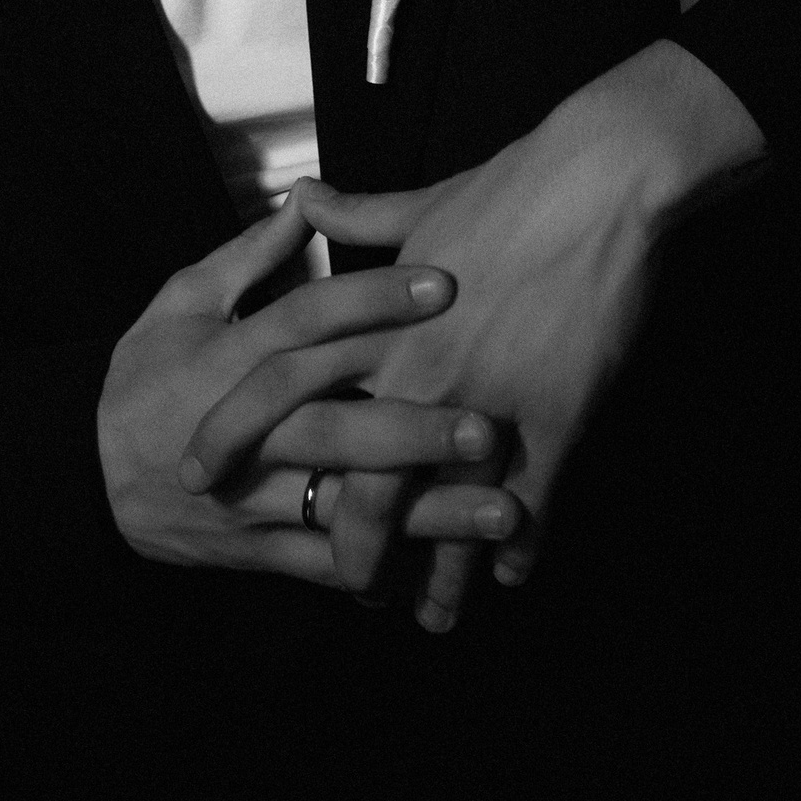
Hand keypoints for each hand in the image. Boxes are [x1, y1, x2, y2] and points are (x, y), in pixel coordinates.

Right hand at [97, 190, 524, 588]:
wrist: (81, 473)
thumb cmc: (144, 376)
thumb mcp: (181, 301)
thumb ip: (252, 257)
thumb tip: (311, 196)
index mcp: (225, 361)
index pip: (303, 326)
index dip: (370, 301)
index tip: (445, 280)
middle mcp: (243, 432)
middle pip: (333, 427)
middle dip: (413, 429)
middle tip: (490, 423)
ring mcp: (249, 497)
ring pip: (342, 506)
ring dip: (425, 513)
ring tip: (502, 512)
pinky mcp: (254, 549)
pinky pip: (321, 565)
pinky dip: (379, 569)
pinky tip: (443, 572)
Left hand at [186, 44, 764, 628]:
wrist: (600, 183)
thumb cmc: (513, 187)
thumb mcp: (421, 203)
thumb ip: (358, 218)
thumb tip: (305, 201)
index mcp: (373, 316)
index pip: (278, 385)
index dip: (235, 434)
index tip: (200, 475)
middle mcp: (416, 368)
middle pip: (360, 478)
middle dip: (349, 546)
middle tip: (347, 588)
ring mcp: (483, 396)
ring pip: (443, 509)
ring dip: (440, 571)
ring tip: (433, 617)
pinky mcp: (552, 413)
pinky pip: (528, 499)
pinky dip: (519, 546)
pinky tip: (510, 577)